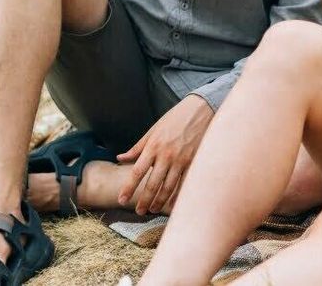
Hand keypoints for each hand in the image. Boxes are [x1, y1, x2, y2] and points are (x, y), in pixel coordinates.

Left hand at [115, 94, 212, 213]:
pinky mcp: (194, 161)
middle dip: (144, 200)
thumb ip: (137, 147)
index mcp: (153, 147)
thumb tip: (120, 158)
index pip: (137, 171)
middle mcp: (166, 155)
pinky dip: (178, 195)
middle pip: (152, 184)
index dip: (128, 187)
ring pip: (168, 186)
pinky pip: (184, 183)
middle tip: (139, 212)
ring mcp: (181, 160)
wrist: (201, 109)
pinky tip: (172, 204)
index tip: (121, 199)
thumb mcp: (153, 129)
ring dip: (159, 201)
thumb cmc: (175, 118)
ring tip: (153, 209)